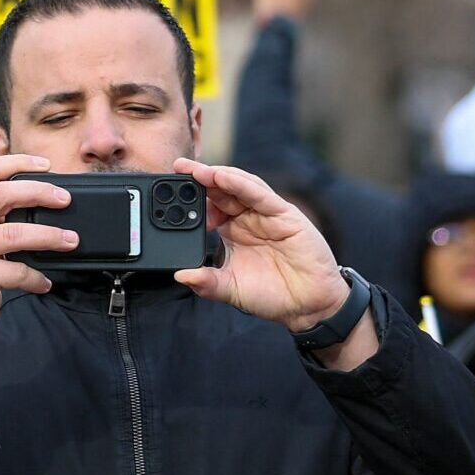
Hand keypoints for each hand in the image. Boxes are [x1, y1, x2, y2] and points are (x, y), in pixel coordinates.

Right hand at [0, 155, 74, 370]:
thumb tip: (41, 196)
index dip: (18, 161)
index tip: (46, 165)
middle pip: (3, 193)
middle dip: (40, 192)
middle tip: (66, 200)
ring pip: (15, 233)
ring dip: (49, 235)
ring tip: (70, 240)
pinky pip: (17, 270)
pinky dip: (36, 276)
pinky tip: (44, 281)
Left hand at [169, 159, 349, 331]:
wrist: (308, 307)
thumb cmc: (272, 294)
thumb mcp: (230, 289)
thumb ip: (206, 282)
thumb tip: (180, 275)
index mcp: (232, 230)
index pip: (208, 206)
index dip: (189, 198)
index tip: (166, 193)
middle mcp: (248, 218)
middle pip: (220, 190)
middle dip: (198, 178)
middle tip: (177, 168)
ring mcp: (267, 215)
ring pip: (240, 186)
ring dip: (217, 176)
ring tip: (195, 170)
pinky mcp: (286, 216)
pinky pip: (261, 196)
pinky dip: (241, 184)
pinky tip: (223, 178)